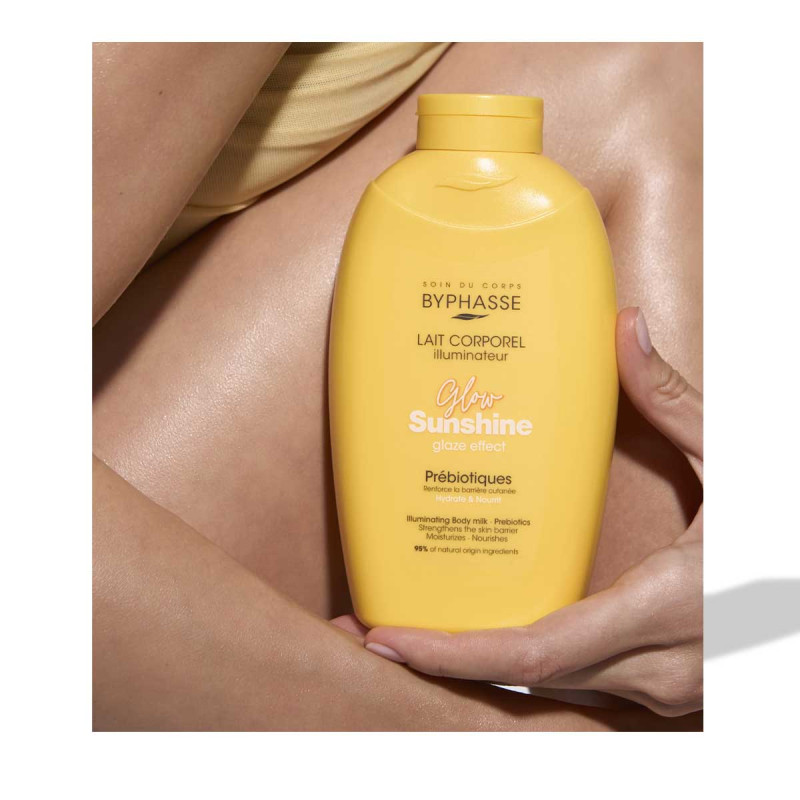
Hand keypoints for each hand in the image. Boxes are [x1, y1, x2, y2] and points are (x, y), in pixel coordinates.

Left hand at [334, 307, 702, 716]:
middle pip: (527, 677)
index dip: (453, 651)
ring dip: (482, 666)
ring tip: (421, 629)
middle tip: (379, 627)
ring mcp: (668, 692)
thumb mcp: (743, 461)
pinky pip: (582, 684)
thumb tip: (624, 328)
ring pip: (552, 689)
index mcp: (670, 607)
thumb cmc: (794, 536)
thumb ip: (675, 400)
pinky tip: (494, 631)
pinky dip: (528, 665)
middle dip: (447, 657)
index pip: (535, 650)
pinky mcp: (670, 688)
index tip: (387, 637)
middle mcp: (660, 670)